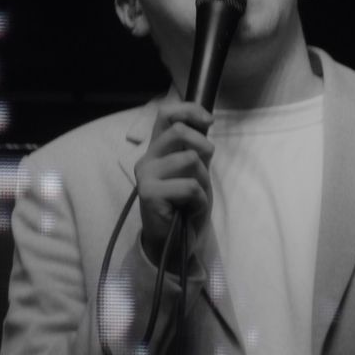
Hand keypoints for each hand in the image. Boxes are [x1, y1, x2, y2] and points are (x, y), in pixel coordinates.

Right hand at [135, 99, 213, 270]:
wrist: (173, 243)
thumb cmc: (185, 207)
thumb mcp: (196, 171)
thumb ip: (195, 148)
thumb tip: (205, 121)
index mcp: (157, 150)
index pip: (166, 114)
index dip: (190, 111)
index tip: (209, 122)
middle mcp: (147, 158)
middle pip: (178, 131)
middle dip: (203, 146)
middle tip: (206, 167)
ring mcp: (145, 175)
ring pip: (189, 159)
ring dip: (203, 180)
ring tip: (195, 197)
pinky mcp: (148, 193)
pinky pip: (189, 186)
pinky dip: (199, 200)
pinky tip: (190, 210)